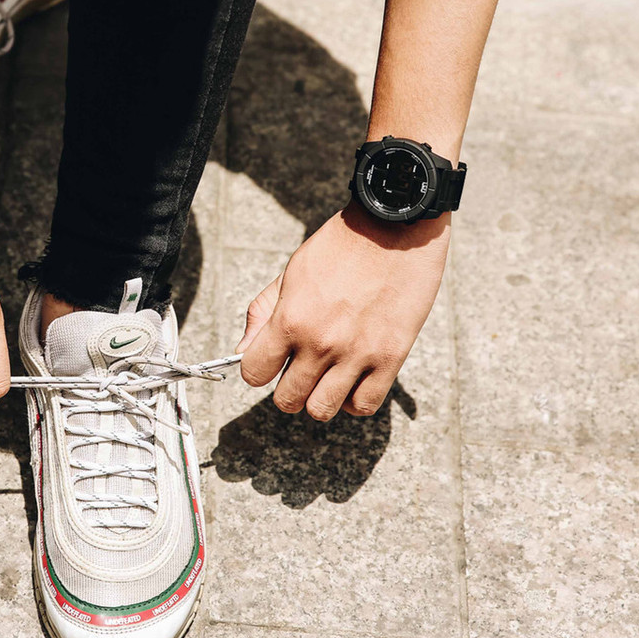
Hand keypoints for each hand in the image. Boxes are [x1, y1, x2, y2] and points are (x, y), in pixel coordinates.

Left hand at [237, 201, 448, 420]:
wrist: (395, 228)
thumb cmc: (342, 245)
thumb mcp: (292, 271)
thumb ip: (264, 313)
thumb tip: (243, 350)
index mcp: (291, 319)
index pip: (254, 373)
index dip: (260, 368)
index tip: (272, 360)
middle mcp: (322, 342)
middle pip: (288, 400)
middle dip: (289, 387)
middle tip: (302, 369)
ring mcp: (358, 354)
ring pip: (322, 410)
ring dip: (320, 397)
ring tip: (329, 375)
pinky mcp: (391, 357)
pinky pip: (364, 405)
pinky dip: (354, 398)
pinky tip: (354, 378)